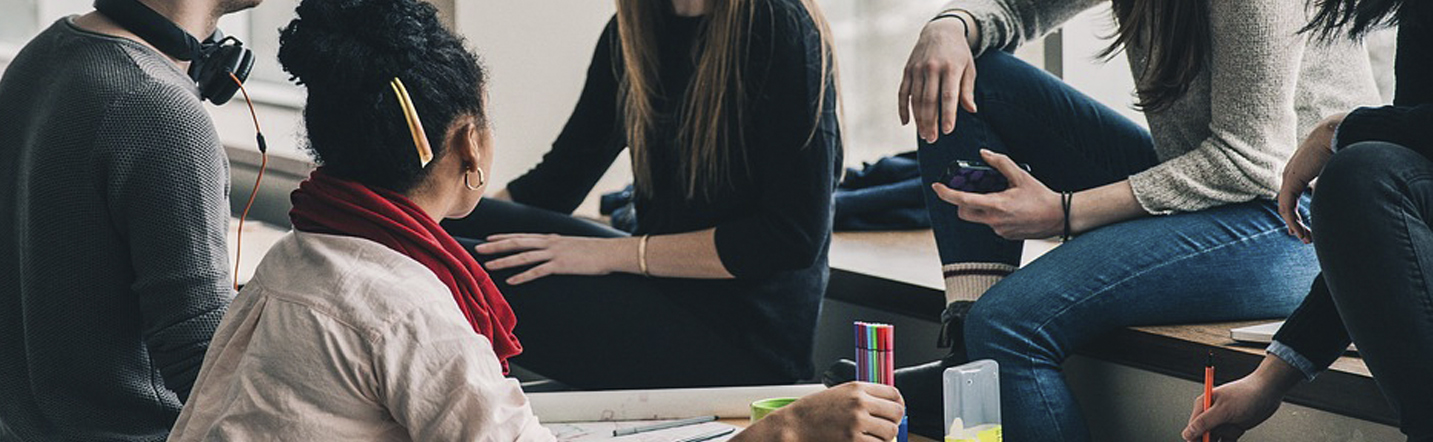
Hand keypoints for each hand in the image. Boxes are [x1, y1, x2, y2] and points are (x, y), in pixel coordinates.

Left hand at [474, 234, 630, 284]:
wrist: (610, 252)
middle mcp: (549, 243)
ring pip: (523, 256)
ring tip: (488, 265)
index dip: (503, 237)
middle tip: (478, 249)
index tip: (488, 239)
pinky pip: (538, 271)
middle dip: (496, 246)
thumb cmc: (594, 251)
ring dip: (504, 261)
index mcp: (551, 238)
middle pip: (517, 243)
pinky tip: (511, 281)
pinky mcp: (561, 265)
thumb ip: (558, 248)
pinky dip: (523, 276)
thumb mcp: (572, 245)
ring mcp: (554, 254)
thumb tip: (551, 253)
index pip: (522, 236)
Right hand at [742, 382, 905, 441]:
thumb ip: (861, 397)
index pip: (894, 394)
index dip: (898, 405)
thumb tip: (885, 407)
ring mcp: (857, 423)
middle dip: (892, 422)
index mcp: (856, 388)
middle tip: (883, 428)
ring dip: (883, 438)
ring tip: (870, 438)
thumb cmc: (812, 412)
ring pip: (890, 432)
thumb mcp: (838, 394)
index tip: (893, 412)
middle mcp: (859, 403)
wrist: (793, 426)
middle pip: (896, 413)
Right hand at [899, 16, 977, 142]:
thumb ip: (967, 89)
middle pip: (930, 100)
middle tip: (932, 139)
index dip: (948, 114)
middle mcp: (932, 68)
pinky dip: (903, 108)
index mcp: (951, 68)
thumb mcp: (969, 68)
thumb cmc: (958, 53)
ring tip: (924, 135)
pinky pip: (903, 92)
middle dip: (930, 122)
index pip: (948, 95)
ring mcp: (917, 69)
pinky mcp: (907, 70)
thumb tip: (971, 110)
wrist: (940, 30)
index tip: (948, 130)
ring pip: (916, 99)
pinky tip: (906, 122)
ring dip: (918, 119)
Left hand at [931, 150, 1061, 239]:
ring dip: (980, 207)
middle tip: (970, 190)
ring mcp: (999, 230)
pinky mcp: (1005, 235)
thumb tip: (983, 154)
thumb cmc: (1041, 196)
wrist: (1060, 217)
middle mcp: (994, 221)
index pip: (962, 201)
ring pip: (978, 218)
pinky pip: (991, 224)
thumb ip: (1000, 163)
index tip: (936, 187)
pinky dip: (993, 214)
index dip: (946, 193)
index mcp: (996, 205)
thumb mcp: (1021, 175)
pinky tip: (1009, 207)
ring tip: (998, 196)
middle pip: (964, 212)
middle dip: (962, 202)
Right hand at [1182, 356, 1301, 440]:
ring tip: (1234, 431)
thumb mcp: (1224, 410)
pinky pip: (1227, 440)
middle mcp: (1211, 414)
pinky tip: (1233, 436)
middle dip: (1210, 440)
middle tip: (1223, 436)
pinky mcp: (1234, 427)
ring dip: (1223, 440)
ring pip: (1215, 439)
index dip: (1196, 439)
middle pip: (1203, 435)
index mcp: (1203, 406)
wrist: (1269, 391)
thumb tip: (1187, 433)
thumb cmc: (1247, 394)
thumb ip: (1204, 422)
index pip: (1192, 428)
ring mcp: (1223, 421)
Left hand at [1278, 113, 1343, 243]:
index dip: (1298, 212)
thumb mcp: (1337, 171)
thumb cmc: (1342, 147)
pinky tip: (1301, 231)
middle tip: (1304, 236)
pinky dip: (1293, 220)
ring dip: (1296, 225)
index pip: (1294, 195)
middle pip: (1287, 203)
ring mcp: (1289, 178)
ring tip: (1306, 238)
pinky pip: (1286, 206)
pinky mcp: (1290, 181)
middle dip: (1295, 221)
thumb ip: (1335, 184)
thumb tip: (1346, 198)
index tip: (1306, 227)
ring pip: (1286, 208)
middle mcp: (1292, 174)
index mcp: (1302, 171)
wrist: (1336, 132)